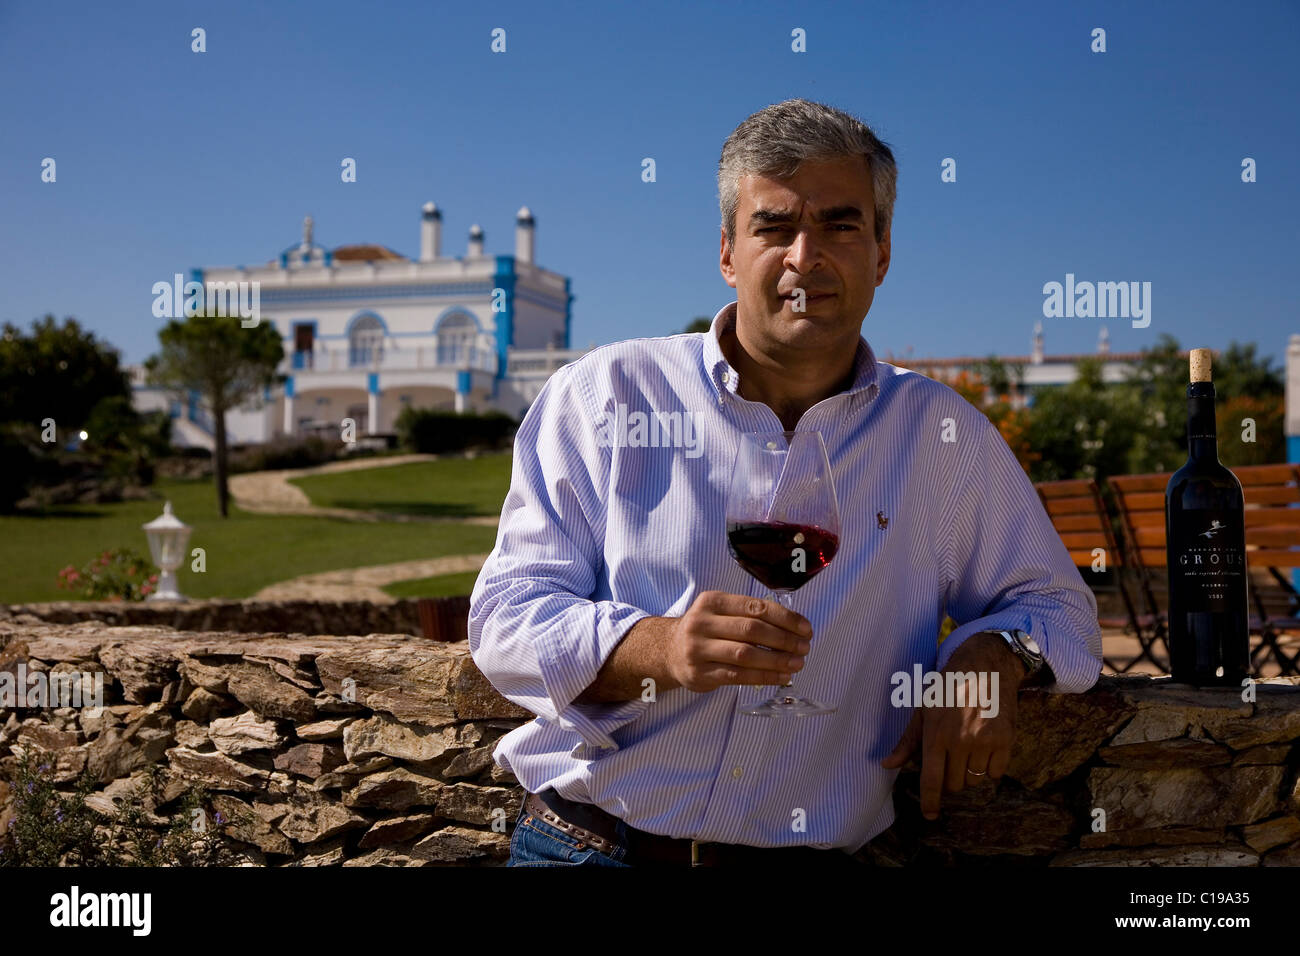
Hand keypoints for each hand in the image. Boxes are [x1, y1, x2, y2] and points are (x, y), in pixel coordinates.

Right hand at [665, 590, 812, 692]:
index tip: (805, 628)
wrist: (667, 651)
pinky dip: (764, 676)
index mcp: (712, 602)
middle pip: (751, 630)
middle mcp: (702, 623)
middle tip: (804, 647)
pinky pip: (738, 676)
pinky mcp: (700, 674)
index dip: (785, 617)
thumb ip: (749, 614)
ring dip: (777, 660)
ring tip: (797, 663)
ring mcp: (698, 649)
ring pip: (745, 654)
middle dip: (784, 639)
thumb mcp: (719, 612)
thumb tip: (793, 627)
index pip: (755, 607)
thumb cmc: (705, 630)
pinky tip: (781, 677)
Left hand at [878, 632, 1023, 819]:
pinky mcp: (1006, 740)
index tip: (930, 815)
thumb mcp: (922, 710)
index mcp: (936, 735)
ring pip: (974, 780)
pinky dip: (990, 767)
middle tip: (951, 759)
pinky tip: (985, 747)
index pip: (931, 780)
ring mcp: (985, 742)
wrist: (984, 666)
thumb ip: (907, 741)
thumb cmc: (947, 688)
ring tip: (967, 747)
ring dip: (969, 772)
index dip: (930, 802)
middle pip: (954, 784)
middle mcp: (960, 742)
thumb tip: (886, 765)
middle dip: (950, 779)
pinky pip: (996, 773)